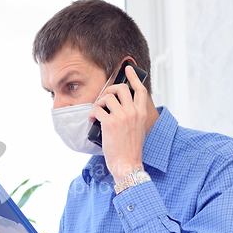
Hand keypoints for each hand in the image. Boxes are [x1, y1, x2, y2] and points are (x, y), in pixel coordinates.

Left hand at [88, 64, 147, 182]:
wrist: (127, 163)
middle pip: (120, 88)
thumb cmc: (130, 150)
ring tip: (96, 113)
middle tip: (103, 99)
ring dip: (98, 103)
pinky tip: (91, 120)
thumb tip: (119, 109)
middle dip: (109, 89)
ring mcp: (122, 117)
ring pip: (107, 97)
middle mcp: (133, 112)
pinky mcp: (109, 123)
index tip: (127, 69)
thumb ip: (132, 117)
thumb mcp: (137, 130)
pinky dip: (92, 113)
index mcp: (141, 113)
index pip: (140, 90)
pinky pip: (97, 109)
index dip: (133, 77)